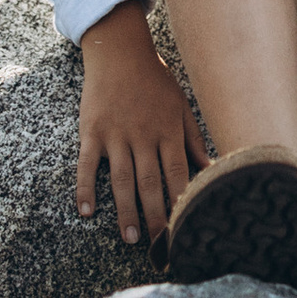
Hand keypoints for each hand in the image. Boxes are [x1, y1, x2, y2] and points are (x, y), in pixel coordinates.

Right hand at [77, 1, 203, 244]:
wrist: (120, 51)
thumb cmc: (155, 82)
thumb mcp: (180, 105)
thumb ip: (193, 139)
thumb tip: (211, 167)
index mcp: (167, 130)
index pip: (177, 173)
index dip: (181, 201)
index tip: (186, 226)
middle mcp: (143, 135)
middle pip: (150, 182)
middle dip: (156, 215)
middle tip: (159, 246)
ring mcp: (116, 134)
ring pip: (121, 179)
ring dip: (125, 210)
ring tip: (131, 238)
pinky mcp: (91, 132)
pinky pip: (86, 164)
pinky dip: (85, 188)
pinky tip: (85, 211)